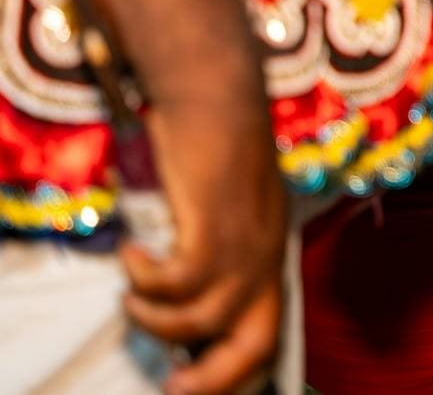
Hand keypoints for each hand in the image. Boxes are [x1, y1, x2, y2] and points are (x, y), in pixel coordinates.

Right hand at [121, 98, 285, 394]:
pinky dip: (148, 279)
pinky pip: (179, 282)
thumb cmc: (217, 140)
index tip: (193, 378)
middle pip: (254, 342)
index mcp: (272, 252)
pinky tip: (133, 256)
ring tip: (132, 299)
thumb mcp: (227, 203)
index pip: (268, 328)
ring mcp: (245, 243)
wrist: (219, 95)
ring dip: (158, 319)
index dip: (236, 365)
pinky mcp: (215, 226)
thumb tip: (183, 285)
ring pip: (204, 319)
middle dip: (213, 377)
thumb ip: (216, 241)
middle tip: (171, 387)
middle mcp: (266, 254)